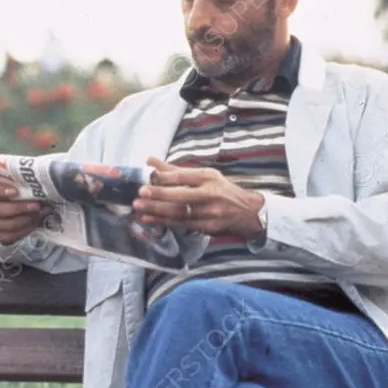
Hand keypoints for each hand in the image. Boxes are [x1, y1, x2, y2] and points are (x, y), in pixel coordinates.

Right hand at [0, 182, 50, 244]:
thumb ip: (16, 185)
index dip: (0, 191)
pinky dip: (25, 229)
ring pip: (6, 224)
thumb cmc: (7, 194)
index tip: (15, 191)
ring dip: (25, 220)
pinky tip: (35, 223)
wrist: (1, 208)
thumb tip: (34, 185)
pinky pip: (12, 235)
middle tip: (36, 205)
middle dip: (18, 208)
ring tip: (38, 214)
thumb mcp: (8, 186)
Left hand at [132, 157, 264, 236]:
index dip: (165, 177)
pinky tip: (149, 219)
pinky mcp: (208, 227)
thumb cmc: (221, 190)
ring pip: (180, 212)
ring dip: (157, 210)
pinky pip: (182, 224)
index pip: (184, 177)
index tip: (149, 177)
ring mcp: (210, 212)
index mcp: (208, 177)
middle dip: (160, 194)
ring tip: (139, 207)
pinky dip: (164, 221)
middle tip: (141, 193)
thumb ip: (175, 170)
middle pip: (181, 195)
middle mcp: (210, 194)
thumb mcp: (204, 175)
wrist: (247, 211)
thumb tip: (150, 161)